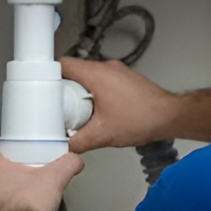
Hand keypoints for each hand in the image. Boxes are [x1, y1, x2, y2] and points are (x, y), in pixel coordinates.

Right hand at [60, 58, 179, 152]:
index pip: (63, 63)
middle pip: (74, 70)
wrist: (170, 116)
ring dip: (81, 92)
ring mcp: (117, 71)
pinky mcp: (125, 79)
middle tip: (58, 106)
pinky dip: (95, 92)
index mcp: (96, 74)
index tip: (41, 87)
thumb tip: (63, 147)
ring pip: (89, 76)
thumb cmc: (142, 119)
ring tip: (78, 112)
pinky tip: (97, 111)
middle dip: (64, 88)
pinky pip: (102, 81)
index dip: (48, 74)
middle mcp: (106, 68)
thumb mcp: (102, 135)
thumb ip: (77, 142)